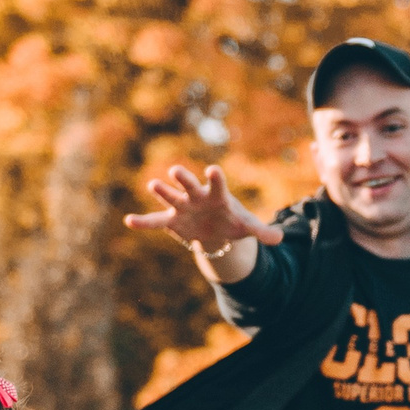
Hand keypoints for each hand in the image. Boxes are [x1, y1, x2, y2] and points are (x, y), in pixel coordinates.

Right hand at [123, 164, 281, 253]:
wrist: (217, 229)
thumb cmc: (232, 222)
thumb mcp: (248, 228)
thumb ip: (262, 232)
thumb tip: (279, 239)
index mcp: (217, 195)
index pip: (217, 184)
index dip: (215, 178)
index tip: (213, 170)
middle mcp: (197, 196)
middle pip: (189, 185)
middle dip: (184, 178)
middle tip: (176, 171)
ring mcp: (182, 207)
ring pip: (171, 197)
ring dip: (163, 191)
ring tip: (153, 184)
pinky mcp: (172, 220)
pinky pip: (155, 221)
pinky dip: (143, 222)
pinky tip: (129, 221)